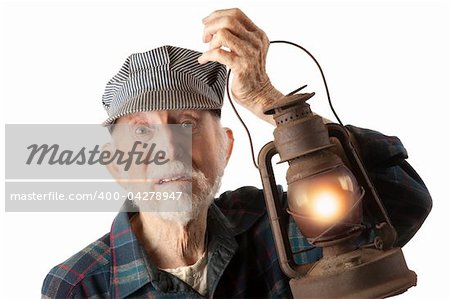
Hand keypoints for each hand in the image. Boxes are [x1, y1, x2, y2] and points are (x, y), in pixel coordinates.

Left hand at [198, 8, 282, 122]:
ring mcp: (249, 53)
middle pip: (228, 21)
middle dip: (211, 27)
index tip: (207, 22)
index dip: (217, 15)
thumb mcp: (250, 49)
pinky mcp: (241, 66)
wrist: (259, 94)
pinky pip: (218, 53)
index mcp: (258, 34)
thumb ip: (239, 36)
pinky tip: (204, 60)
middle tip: (205, 37)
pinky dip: (206, 55)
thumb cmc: (250, 74)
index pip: (236, 14)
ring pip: (223, 34)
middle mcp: (255, 41)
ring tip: (209, 50)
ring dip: (210, 42)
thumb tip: (215, 27)